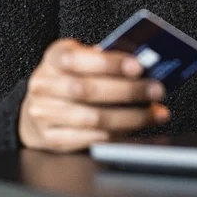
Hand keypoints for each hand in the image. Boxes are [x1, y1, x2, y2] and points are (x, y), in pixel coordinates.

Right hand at [19, 38, 169, 152]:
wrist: (40, 104)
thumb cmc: (72, 75)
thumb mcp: (83, 57)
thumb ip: (107, 59)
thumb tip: (147, 63)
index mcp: (54, 57)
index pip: (78, 58)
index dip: (109, 63)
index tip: (138, 66)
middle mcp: (43, 85)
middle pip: (87, 90)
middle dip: (128, 91)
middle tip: (157, 90)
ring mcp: (43, 113)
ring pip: (92, 118)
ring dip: (129, 117)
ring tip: (154, 113)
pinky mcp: (50, 138)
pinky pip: (88, 139)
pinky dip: (116, 135)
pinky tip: (134, 129)